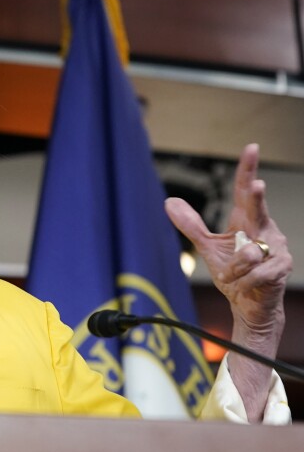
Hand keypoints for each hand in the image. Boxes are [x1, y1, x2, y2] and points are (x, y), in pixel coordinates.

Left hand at [165, 144, 290, 332]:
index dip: (248, 169)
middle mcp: (265, 229)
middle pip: (257, 209)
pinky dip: (241, 281)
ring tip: (233, 277)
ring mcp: (276, 248)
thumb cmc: (234, 273)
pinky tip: (244, 286)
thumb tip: (169, 201)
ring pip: (247, 253)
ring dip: (233, 268)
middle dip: (257, 198)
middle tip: (256, 184)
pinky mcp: (281, 267)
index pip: (245, 191)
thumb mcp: (208, 248)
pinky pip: (253, 273)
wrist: (249, 304)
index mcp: (247, 220)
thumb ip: (192, 225)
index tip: (251, 147)